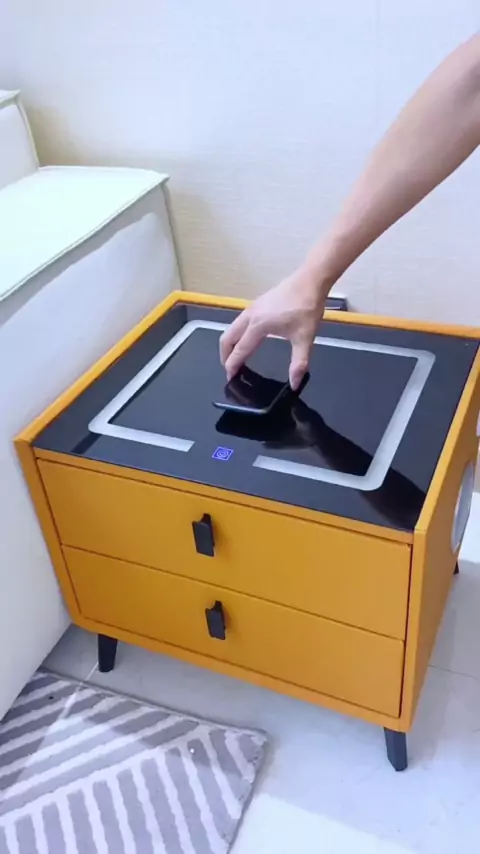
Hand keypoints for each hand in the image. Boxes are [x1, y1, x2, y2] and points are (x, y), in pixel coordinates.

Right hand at [219, 267, 327, 389]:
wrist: (310, 280)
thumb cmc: (307, 307)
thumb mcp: (305, 338)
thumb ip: (299, 363)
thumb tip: (295, 384)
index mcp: (258, 326)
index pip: (240, 350)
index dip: (233, 365)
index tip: (230, 377)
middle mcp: (250, 316)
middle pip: (227, 338)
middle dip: (225, 355)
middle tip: (229, 369)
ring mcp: (252, 308)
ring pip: (231, 329)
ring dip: (229, 344)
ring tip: (235, 357)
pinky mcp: (257, 304)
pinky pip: (239, 322)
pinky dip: (236, 334)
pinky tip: (246, 340)